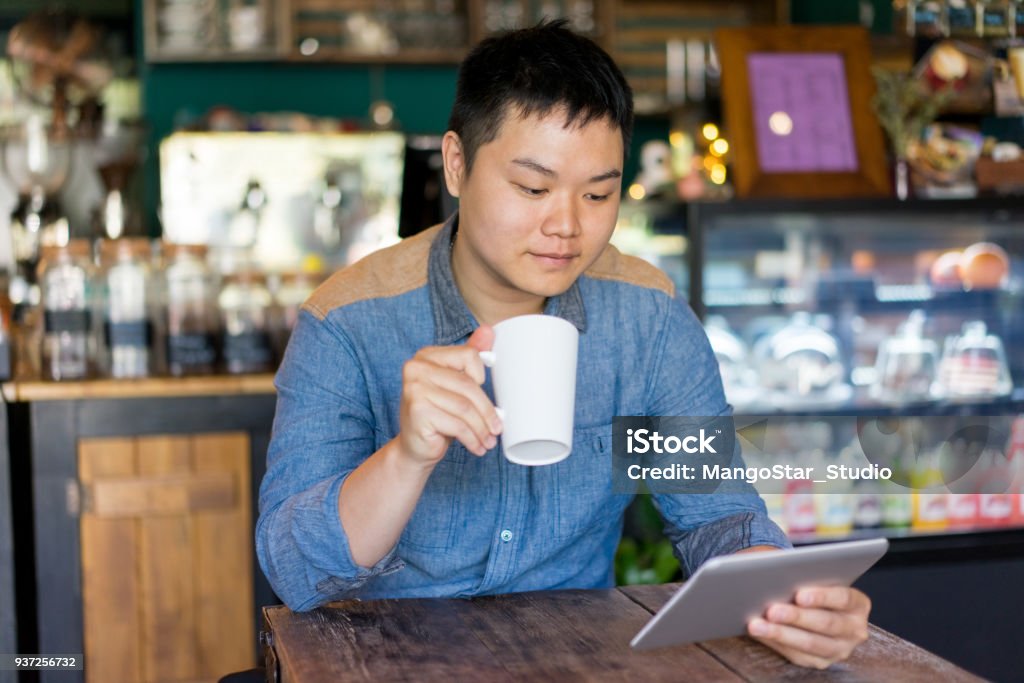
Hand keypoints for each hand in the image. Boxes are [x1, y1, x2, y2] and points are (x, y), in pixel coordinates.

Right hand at [397, 325, 502, 466]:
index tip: (485, 395)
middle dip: (487, 411)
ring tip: (488, 441)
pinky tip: (476, 447)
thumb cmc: (437, 415)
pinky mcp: (417, 411)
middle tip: (497, 428)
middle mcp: (416, 368)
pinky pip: (457, 424)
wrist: (414, 447)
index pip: (468, 355)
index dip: (482, 377)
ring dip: (481, 429)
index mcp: (426, 356)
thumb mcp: (455, 386)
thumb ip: (469, 358)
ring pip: (465, 407)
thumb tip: (488, 331)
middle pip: (468, 385)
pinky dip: (472, 439)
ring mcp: (414, 388)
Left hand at [746, 585, 870, 669]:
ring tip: (757, 625)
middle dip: (797, 617)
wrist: (818, 609)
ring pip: (811, 644)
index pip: (843, 598)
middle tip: (771, 610)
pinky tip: (760, 634)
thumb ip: (804, 574)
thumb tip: (775, 569)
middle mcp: (854, 629)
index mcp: (858, 604)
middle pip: (826, 623)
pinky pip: (798, 656)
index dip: (822, 596)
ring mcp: (840, 649)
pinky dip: (776, 644)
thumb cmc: (813, 587)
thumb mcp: (816, 578)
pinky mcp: (822, 662)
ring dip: (781, 634)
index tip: (799, 595)